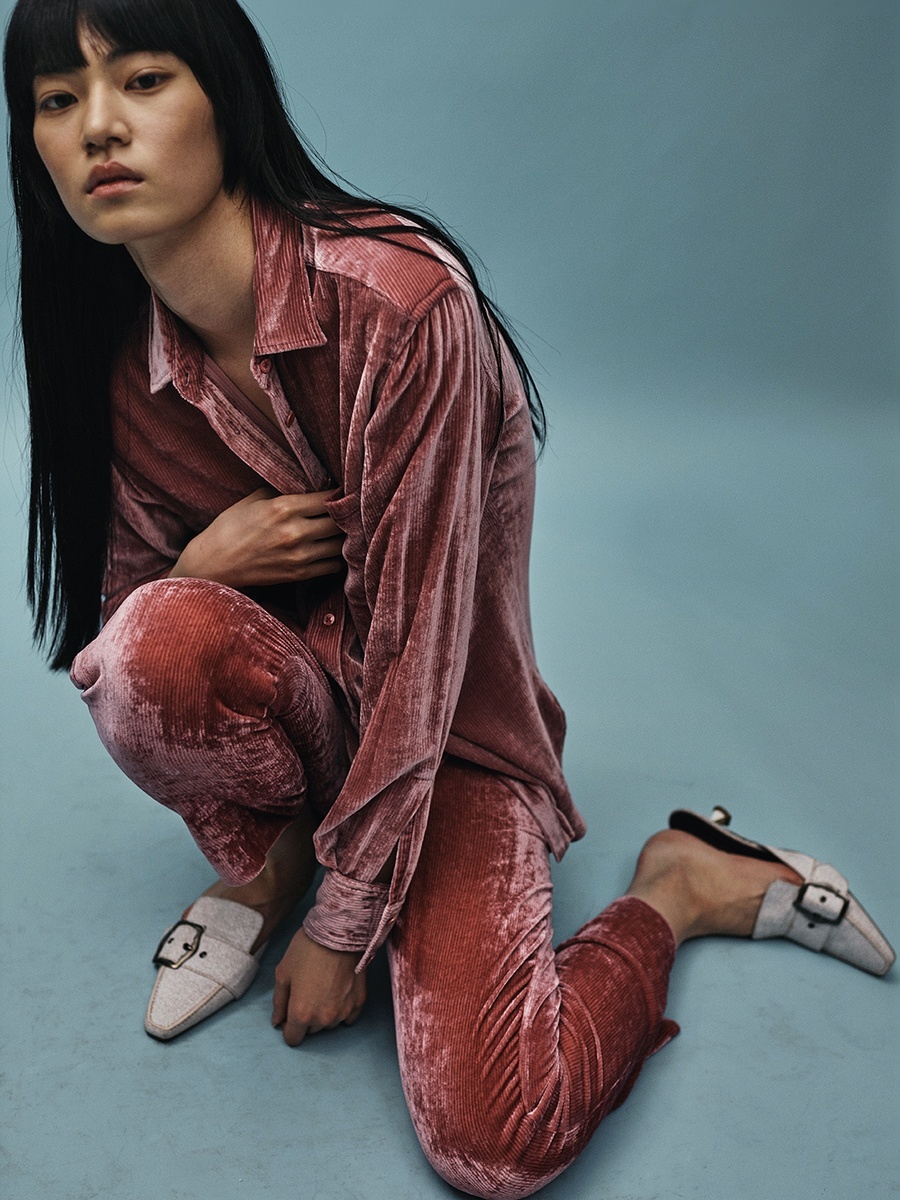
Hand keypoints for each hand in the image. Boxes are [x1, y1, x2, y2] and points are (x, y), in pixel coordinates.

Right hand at [170, 487, 344, 586]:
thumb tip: (310, 485)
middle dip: (346, 514)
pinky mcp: (298, 574)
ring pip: (341, 545)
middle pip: (339, 521)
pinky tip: (331, 548)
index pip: (327, 498)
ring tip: (342, 529)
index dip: (340, 493)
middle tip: (348, 510)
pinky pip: (333, 566)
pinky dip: (336, 556)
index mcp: (283, 508)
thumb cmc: (231, 527)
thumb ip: (284, 492)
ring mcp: (298, 556)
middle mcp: (295, 532)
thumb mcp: (254, 499)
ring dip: (344, 536)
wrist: (214, 564)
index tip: (343, 491)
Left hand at [272, 927, 365, 1045]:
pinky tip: (339, 990)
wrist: (339, 931)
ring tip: (323, 987)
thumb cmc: (307, 950)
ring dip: (324, 1013)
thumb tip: (277, 1022)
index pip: (292, 1039)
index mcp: (301, 1014)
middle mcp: (323, 1019)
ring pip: (329, 1024)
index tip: (290, 1010)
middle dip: (306, 1017)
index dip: (288, 1026)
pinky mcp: (359, 1002)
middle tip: (307, 991)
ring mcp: (344, 1012)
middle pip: (311, 1031)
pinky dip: (342, 1008)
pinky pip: (348, 1017)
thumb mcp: (283, 973)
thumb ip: (278, 1002)